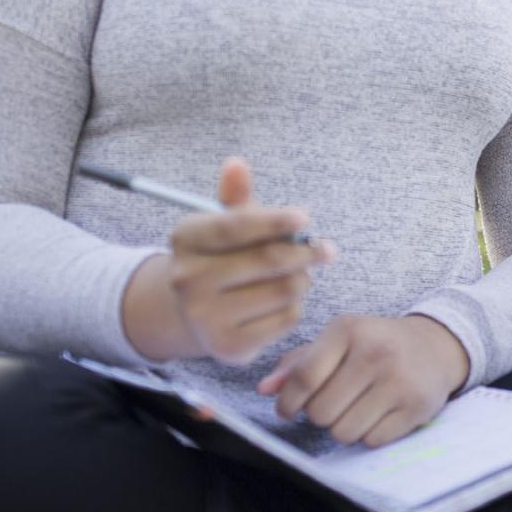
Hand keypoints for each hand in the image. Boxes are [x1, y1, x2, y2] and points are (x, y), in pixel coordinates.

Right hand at [121, 157, 331, 362]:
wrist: (196, 313)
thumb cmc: (222, 256)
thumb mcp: (224, 223)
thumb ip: (236, 197)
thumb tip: (236, 164)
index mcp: (186, 238)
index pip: (235, 226)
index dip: (275, 220)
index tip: (305, 218)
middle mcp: (187, 279)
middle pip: (269, 260)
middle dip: (306, 252)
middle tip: (325, 249)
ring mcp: (205, 317)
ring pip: (284, 290)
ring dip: (302, 279)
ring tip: (297, 275)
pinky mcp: (228, 347)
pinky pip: (286, 319)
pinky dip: (295, 306)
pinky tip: (283, 301)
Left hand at [256, 313, 471, 446]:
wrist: (434, 346)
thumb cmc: (374, 344)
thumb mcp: (338, 341)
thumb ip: (298, 363)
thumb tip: (265, 389)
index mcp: (349, 329)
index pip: (304, 378)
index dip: (288, 402)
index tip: (287, 409)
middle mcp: (376, 352)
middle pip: (321, 412)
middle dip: (320, 414)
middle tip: (333, 403)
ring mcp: (399, 381)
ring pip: (344, 432)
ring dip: (343, 428)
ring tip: (355, 409)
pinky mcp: (417, 406)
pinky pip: (372, 441)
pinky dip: (369, 435)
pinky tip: (378, 414)